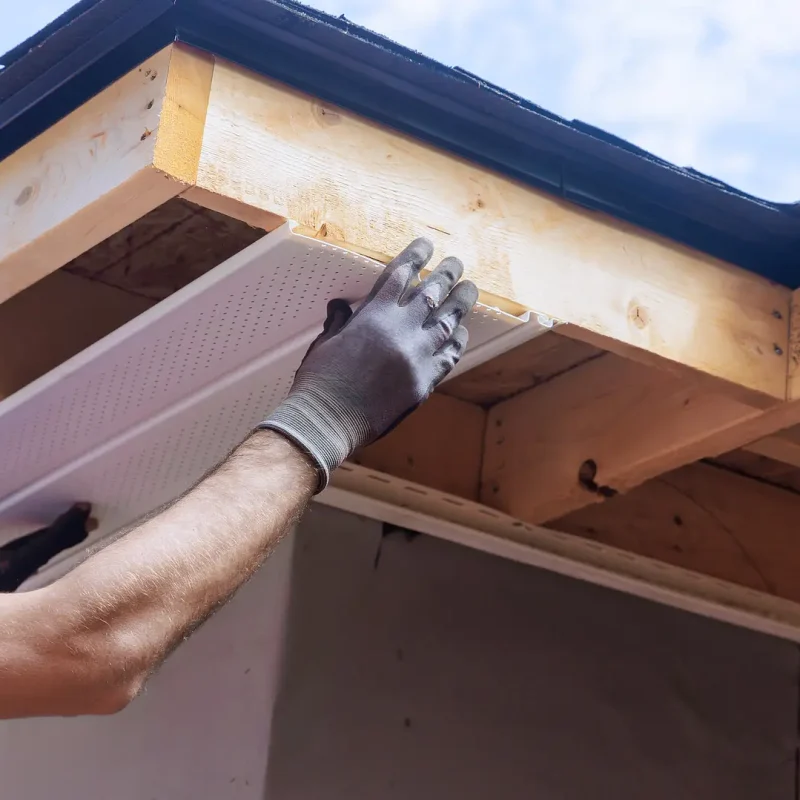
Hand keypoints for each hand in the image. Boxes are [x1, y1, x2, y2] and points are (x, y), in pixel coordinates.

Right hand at [259, 238, 477, 489]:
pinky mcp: (424, 382)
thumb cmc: (319, 382)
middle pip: (432, 293)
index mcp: (373, 315)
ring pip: (447, 321)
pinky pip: (449, 356)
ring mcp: (417, 357)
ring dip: (460, 303)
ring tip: (470, 289)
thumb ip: (340, 322)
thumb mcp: (325, 343)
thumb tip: (341, 306)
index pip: (401, 274)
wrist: (327, 421)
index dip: (416, 255)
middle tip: (457, 262)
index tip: (426, 244)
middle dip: (447, 273)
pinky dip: (457, 341)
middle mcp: (401, 330)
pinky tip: (461, 331)